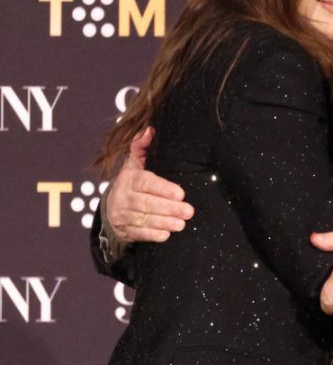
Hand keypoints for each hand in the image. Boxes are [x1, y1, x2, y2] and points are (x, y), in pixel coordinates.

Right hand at [106, 127, 194, 242]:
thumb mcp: (134, 163)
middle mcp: (124, 197)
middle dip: (169, 208)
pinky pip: (138, 234)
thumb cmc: (132, 181)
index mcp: (129, 179)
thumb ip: (141, 147)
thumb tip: (150, 129)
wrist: (112, 207)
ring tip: (182, 224)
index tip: (181, 194)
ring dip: (164, 222)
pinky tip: (166, 234)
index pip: (146, 183)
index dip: (163, 189)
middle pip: (147, 203)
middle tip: (189, 211)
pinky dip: (152, 235)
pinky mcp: (125, 230)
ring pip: (144, 219)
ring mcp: (123, 215)